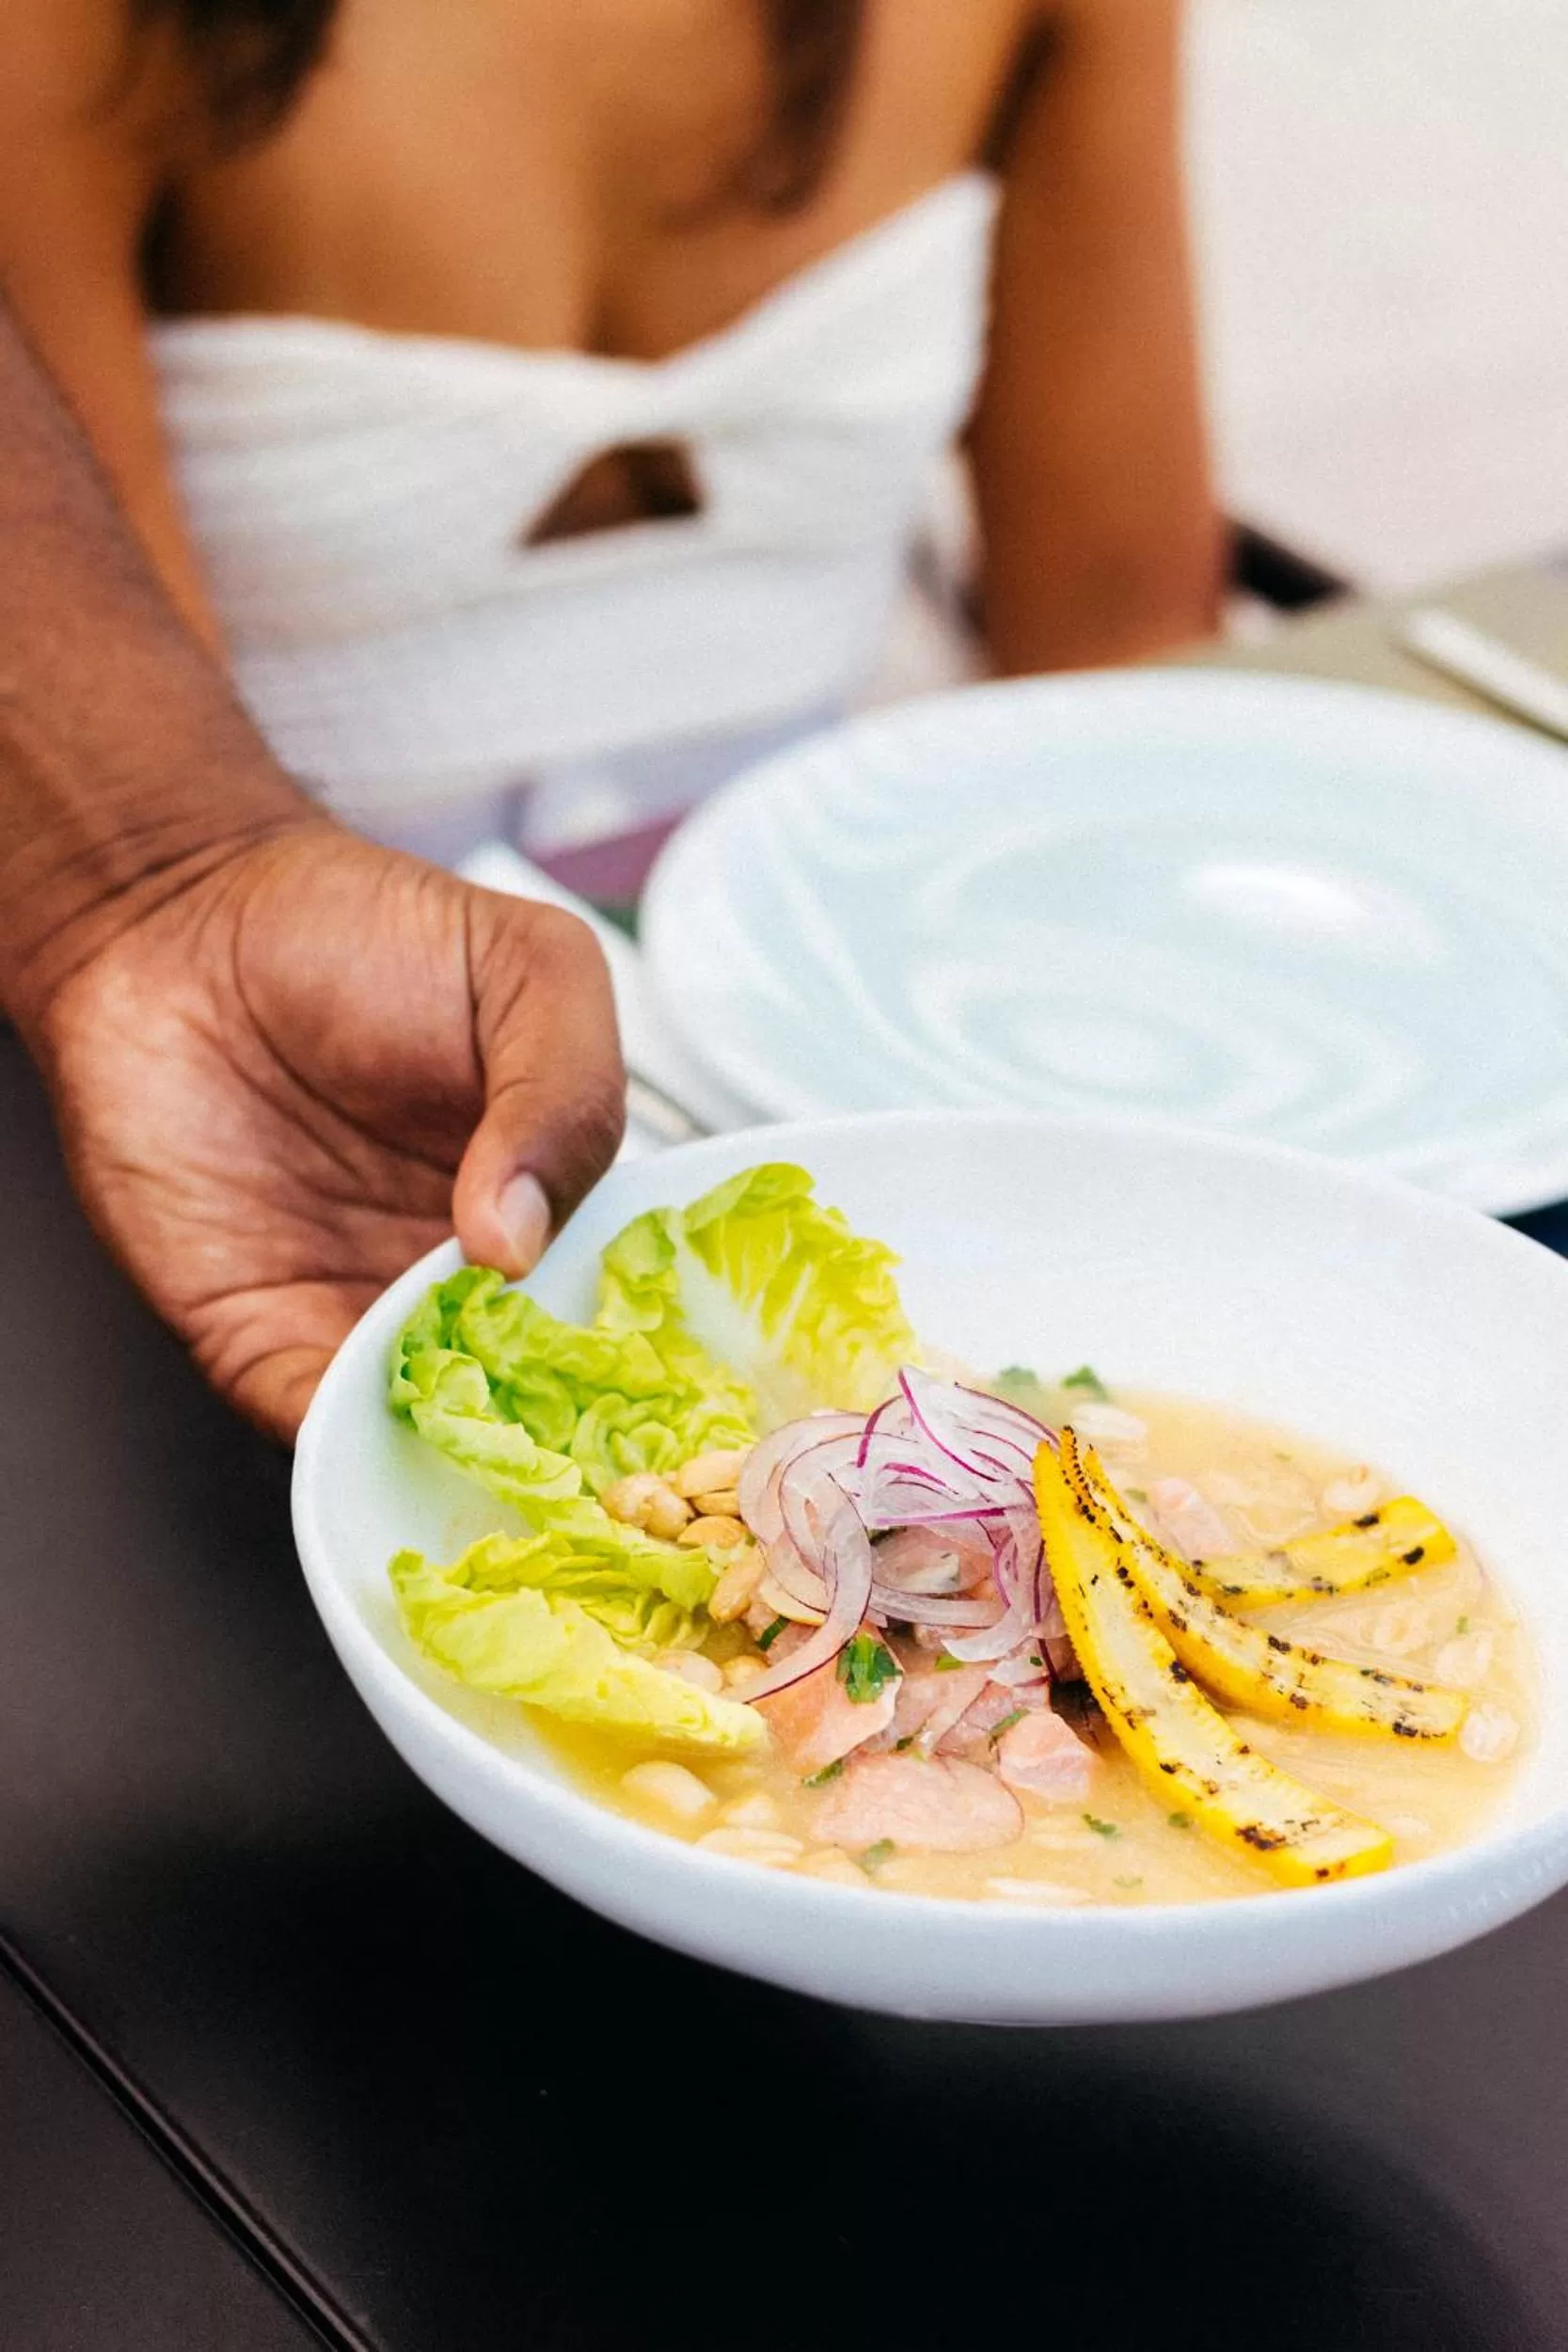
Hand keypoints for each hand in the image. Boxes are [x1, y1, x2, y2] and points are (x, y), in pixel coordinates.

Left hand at [32, 821, 623, 1439]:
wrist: (177, 919)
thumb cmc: (363, 930)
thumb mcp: (526, 970)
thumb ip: (566, 1091)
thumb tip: (522, 1240)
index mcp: (559, 1205)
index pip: (633, 1315)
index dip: (660, 1363)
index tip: (682, 1399)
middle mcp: (476, 1282)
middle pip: (546, 1402)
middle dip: (568, 1440)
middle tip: (591, 1460)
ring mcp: (371, 1316)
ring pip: (440, 1435)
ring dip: (465, 1457)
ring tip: (491, 1457)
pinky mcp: (263, 1338)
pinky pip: (318, 1425)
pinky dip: (349, 1446)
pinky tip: (380, 1429)